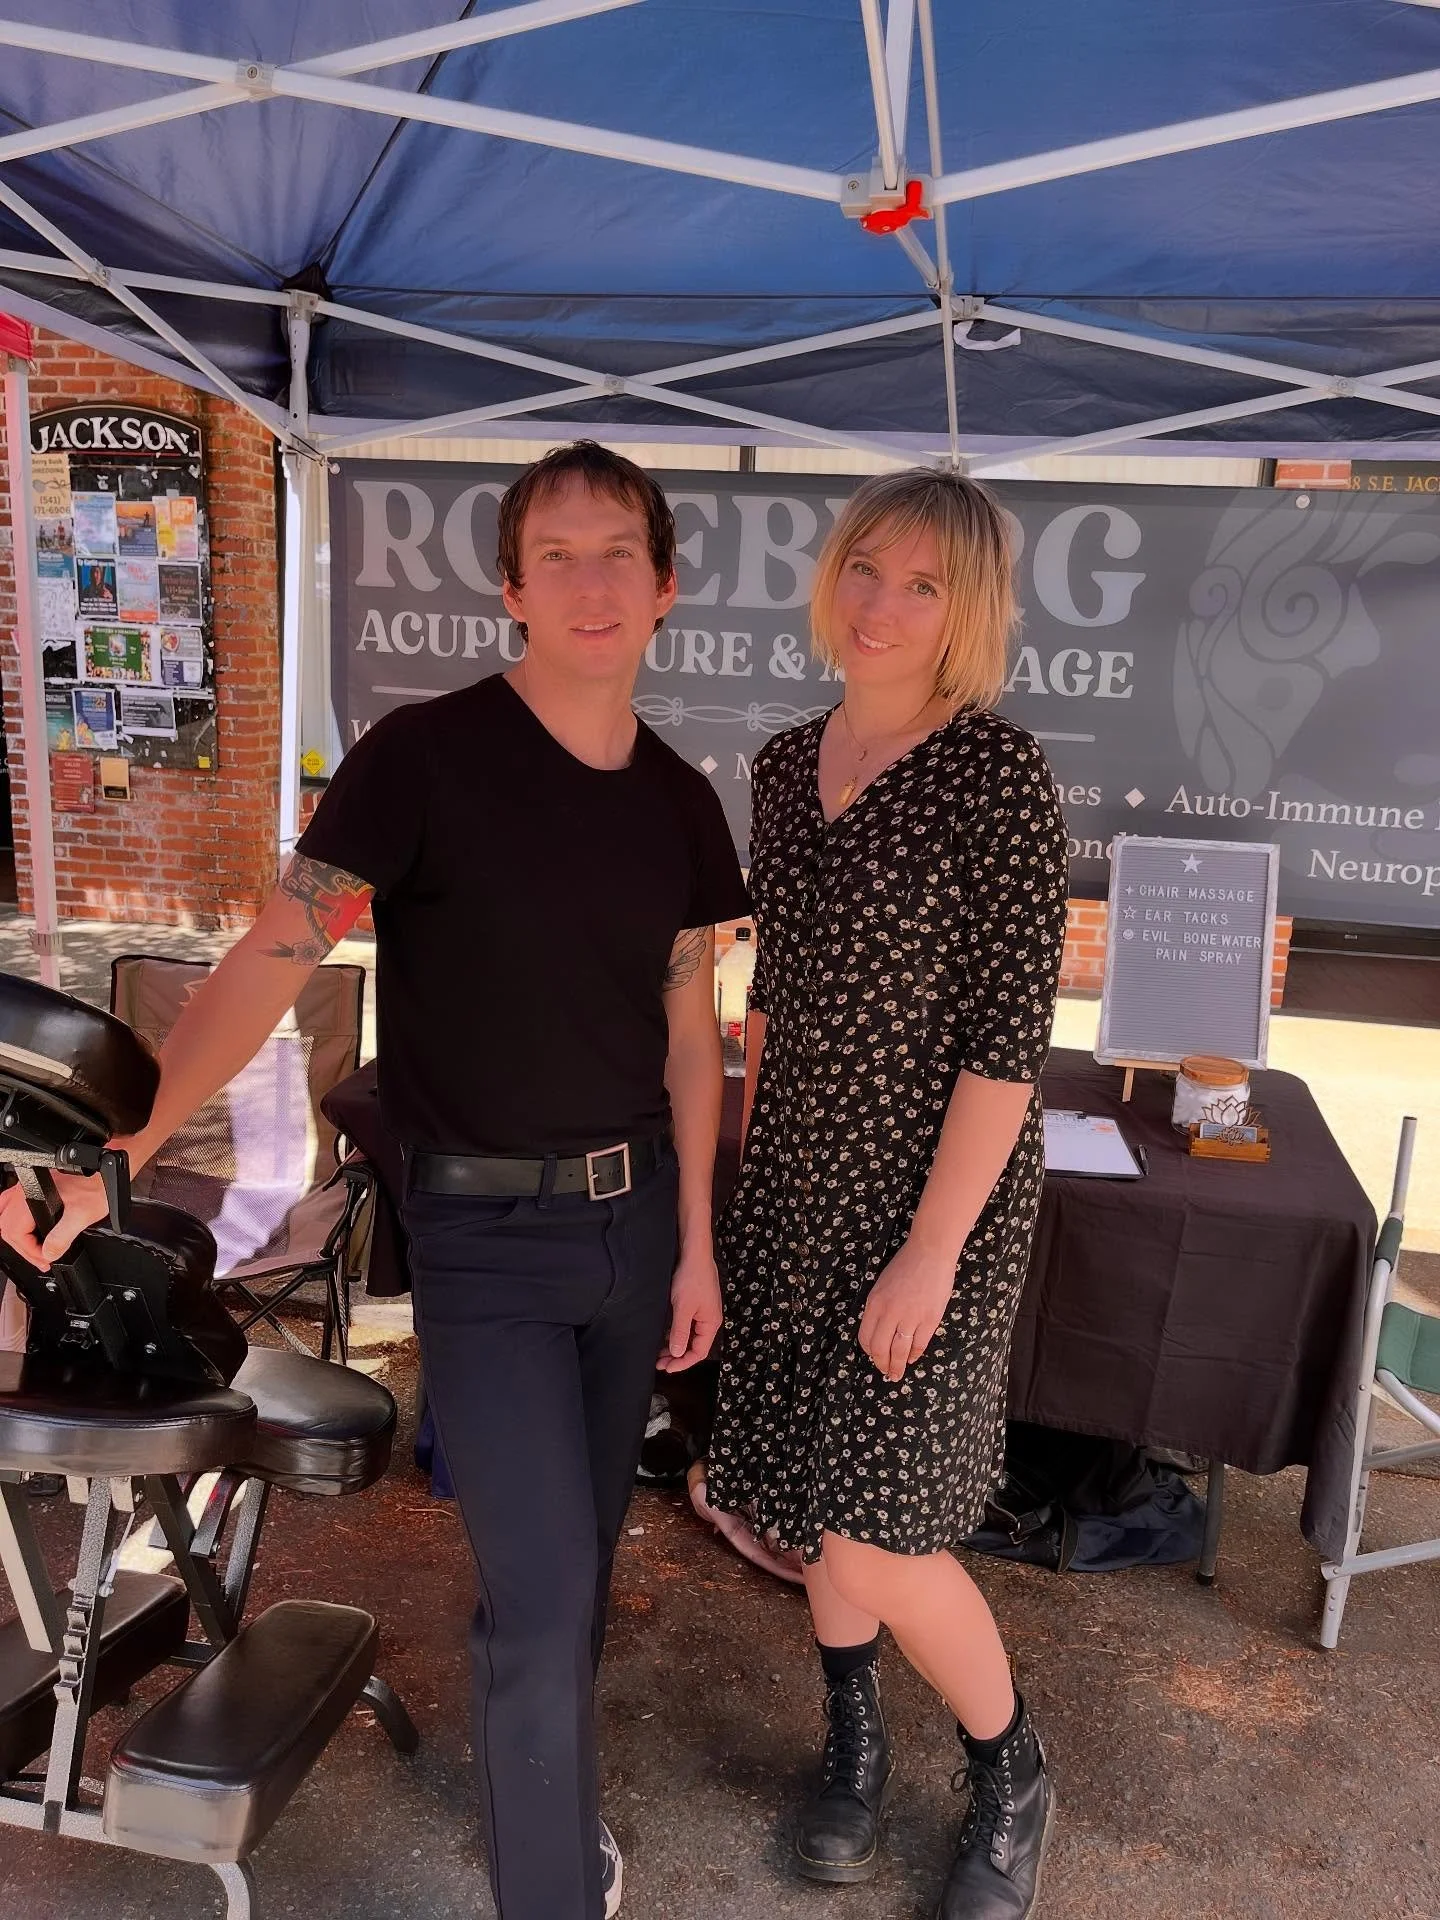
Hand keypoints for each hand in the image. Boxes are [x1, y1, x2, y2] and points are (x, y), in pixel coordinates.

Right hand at [0, 1167, 110, 1268]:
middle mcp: (23, 1191)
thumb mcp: (82, 1215)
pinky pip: (13, 1209)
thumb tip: (48, 1253)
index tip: (45, 1259)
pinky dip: (19, 1225)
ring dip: (20, 1238)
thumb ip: (62, 1237)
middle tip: (42, 1259)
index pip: (16, 1233)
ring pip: (8, 1219)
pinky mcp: (32, 1188)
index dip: (30, 1251)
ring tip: (37, 1251)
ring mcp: (25, 1189)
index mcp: (31, 1195)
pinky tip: (30, 1232)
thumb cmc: (96, 1185)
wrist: (104, 1172)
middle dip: (24, 1248)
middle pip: (8, 1228)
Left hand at [657, 1245, 721, 1371]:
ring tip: (659, 1352)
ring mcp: (703, 1312)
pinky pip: (687, 1326)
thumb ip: (680, 1332)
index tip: (667, 1368)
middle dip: (677, 1356)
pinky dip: (676, 1333)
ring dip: (675, 1345)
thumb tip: (677, 1353)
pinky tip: (664, 1336)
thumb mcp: (683, 1308)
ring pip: (689, 1336)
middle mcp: (709, 1320)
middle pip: (694, 1346)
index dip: (683, 1363)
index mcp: (711, 1323)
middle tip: (659, 1363)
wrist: (694, 1254)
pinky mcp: (696, 1305)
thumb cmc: (691, 1279)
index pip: (699, 1352)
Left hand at [858, 1236, 957, 1382]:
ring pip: (899, 1352)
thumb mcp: (882, 1285)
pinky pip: (919, 1345)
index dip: (868, 1351)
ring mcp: (910, 1317)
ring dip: (897, 1366)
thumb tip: (879, 1332)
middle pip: (880, 1349)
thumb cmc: (905, 1265)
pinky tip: (912, 1358)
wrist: (930, 1253)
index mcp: (874, 1303)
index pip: (866, 1337)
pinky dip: (914, 1355)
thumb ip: (879, 1308)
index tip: (873, 1356)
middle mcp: (890, 1312)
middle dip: (881, 1364)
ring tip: (897, 1374)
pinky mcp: (929, 1319)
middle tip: (885, 1372)